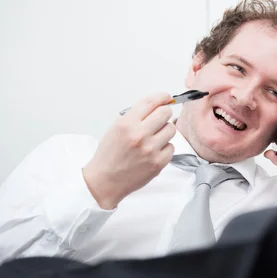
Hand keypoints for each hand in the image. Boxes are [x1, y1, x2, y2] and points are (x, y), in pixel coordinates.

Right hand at [83, 93, 175, 208]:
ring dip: (165, 131)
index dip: (162, 97)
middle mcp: (139, 135)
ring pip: (171, 129)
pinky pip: (171, 147)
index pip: (150, 102)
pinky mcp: (158, 162)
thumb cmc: (110, 154)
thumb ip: (136, 116)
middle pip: (165, 113)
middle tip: (160, 118)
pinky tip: (154, 151)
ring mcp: (150, 149)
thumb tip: (157, 105)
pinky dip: (165, 147)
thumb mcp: (116, 128)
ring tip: (154, 137)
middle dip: (164, 113)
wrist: (105, 180)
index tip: (166, 97)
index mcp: (127, 124)